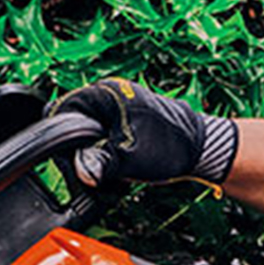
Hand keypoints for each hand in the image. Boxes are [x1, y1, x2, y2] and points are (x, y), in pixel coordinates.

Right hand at [48, 78, 237, 187]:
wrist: (202, 149)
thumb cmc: (172, 146)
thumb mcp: (130, 159)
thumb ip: (99, 163)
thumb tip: (80, 171)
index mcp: (105, 93)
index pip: (61, 111)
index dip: (61, 140)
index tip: (74, 161)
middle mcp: (108, 95)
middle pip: (70, 124)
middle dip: (79, 151)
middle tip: (94, 169)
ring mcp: (115, 107)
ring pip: (84, 134)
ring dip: (92, 155)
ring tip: (111, 169)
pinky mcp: (122, 121)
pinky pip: (99, 138)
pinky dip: (104, 154)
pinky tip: (116, 167)